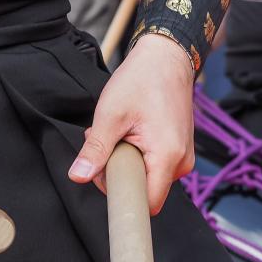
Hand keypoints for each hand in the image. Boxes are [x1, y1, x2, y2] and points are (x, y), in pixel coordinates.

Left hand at [69, 34, 194, 215]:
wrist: (166, 57)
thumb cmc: (142, 80)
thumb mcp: (110, 115)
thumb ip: (95, 149)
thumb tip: (79, 176)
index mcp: (168, 157)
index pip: (147, 203)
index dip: (123, 197)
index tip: (106, 178)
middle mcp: (181, 162)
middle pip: (145, 191)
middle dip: (119, 174)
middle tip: (107, 144)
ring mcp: (182, 156)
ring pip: (148, 178)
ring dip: (127, 162)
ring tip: (118, 134)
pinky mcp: (179, 149)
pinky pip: (154, 165)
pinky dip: (137, 154)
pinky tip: (129, 134)